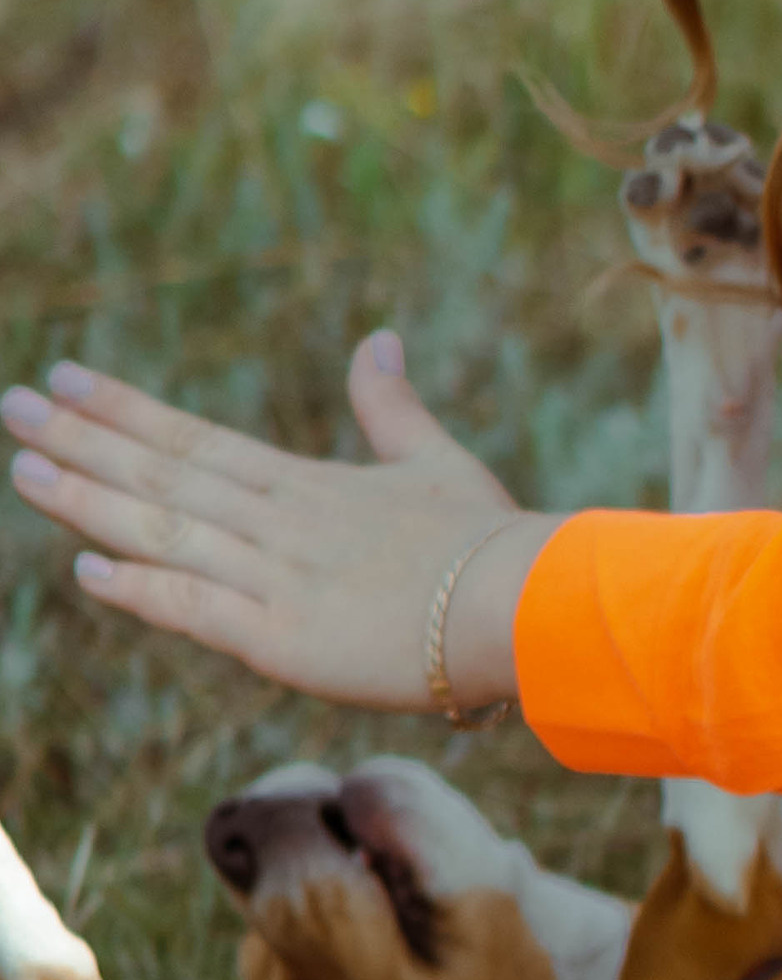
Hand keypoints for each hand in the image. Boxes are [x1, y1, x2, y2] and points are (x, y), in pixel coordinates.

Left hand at [2, 336, 567, 713]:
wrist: (532, 604)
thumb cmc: (493, 542)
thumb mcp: (438, 462)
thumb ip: (392, 407)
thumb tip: (378, 338)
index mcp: (309, 486)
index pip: (198, 440)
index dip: (127, 412)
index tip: (65, 381)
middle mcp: (281, 523)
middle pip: (167, 476)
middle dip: (84, 443)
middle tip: (13, 409)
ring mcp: (280, 580)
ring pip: (169, 532)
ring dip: (92, 502)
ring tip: (27, 470)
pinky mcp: (289, 640)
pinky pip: (202, 611)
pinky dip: (145, 591)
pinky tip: (90, 570)